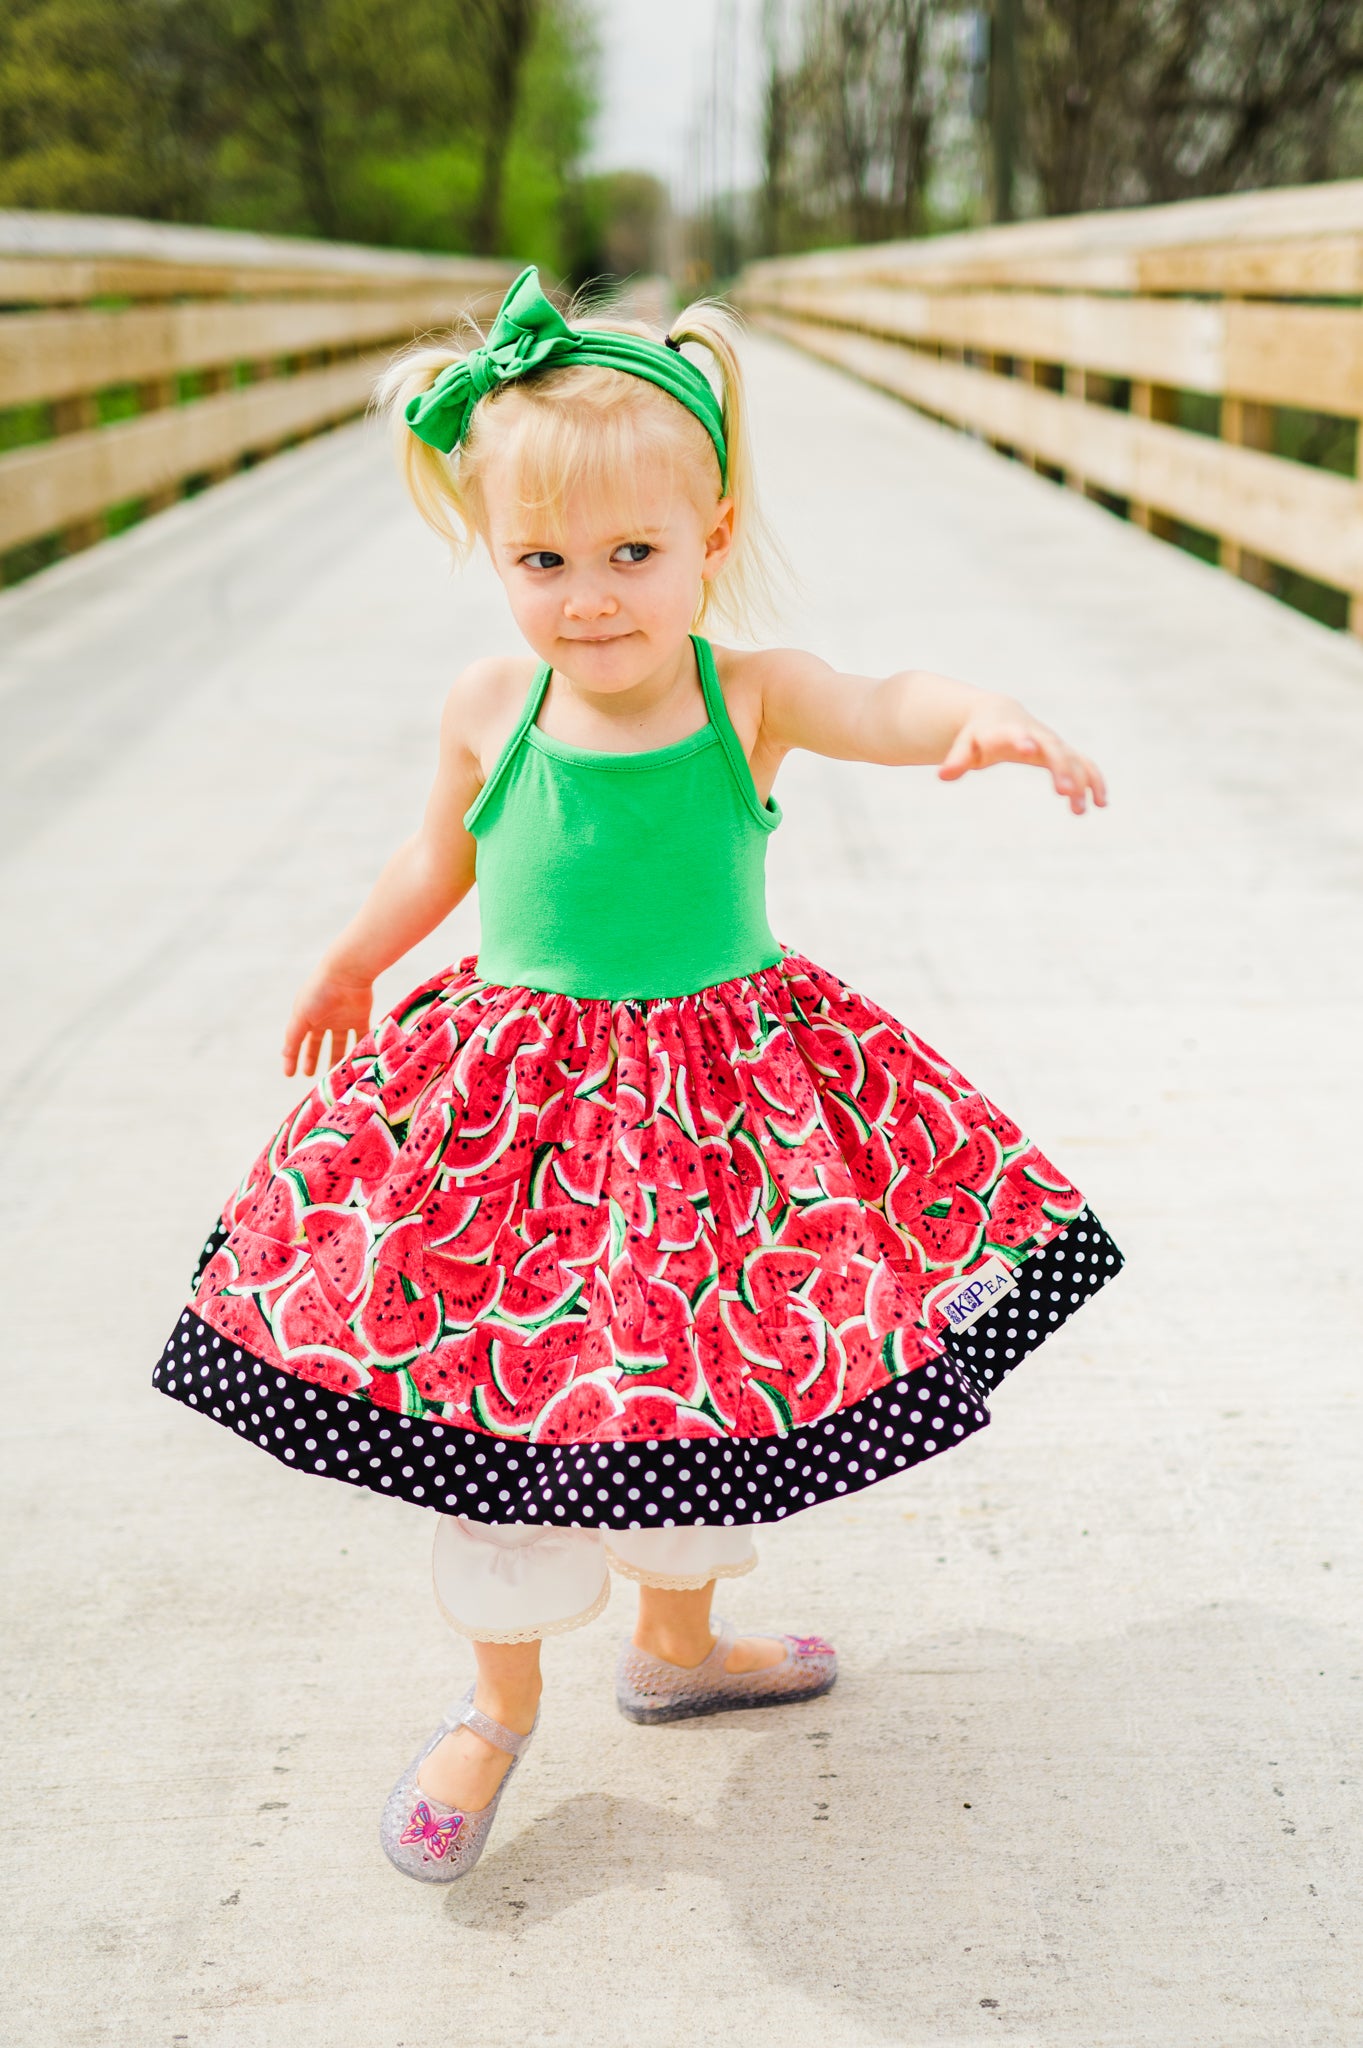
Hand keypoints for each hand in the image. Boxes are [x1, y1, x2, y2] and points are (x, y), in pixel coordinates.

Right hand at [282, 965, 372, 1077]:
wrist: (347, 974)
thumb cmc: (319, 992)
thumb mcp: (302, 1016)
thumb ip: (294, 1037)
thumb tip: (284, 1055)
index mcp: (307, 1016)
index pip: (298, 1041)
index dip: (293, 1056)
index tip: (290, 1074)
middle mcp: (324, 1018)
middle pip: (317, 1043)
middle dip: (313, 1058)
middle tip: (311, 1075)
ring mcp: (342, 1018)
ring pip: (340, 1043)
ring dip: (337, 1058)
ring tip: (334, 1076)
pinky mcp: (360, 1017)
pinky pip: (360, 1037)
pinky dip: (359, 1049)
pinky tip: (357, 1064)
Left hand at [938, 700, 1106, 813]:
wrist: (997, 715)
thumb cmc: (978, 734)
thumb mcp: (964, 745)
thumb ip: (957, 759)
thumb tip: (942, 775)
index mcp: (1010, 730)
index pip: (1018, 734)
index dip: (1023, 740)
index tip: (1029, 750)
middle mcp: (1037, 735)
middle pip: (1054, 748)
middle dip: (1061, 768)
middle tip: (1064, 792)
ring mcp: (1052, 743)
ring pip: (1073, 759)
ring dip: (1080, 782)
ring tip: (1080, 811)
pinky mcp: (1063, 752)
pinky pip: (1084, 764)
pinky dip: (1094, 780)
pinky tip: (1100, 803)